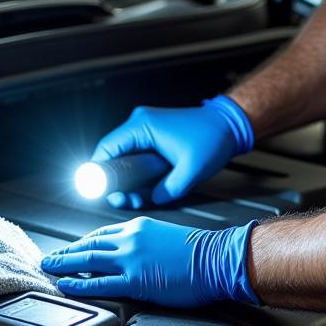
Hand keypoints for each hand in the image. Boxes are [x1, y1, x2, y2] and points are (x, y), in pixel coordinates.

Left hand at [40, 216, 259, 307]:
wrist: (216, 258)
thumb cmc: (198, 251)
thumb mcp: (164, 237)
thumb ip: (144, 242)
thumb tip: (132, 255)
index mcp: (138, 227)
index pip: (102, 234)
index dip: (82, 243)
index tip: (70, 249)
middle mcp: (130, 238)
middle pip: (89, 243)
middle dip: (66, 252)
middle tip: (48, 257)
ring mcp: (131, 258)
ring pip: (88, 258)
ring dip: (64, 263)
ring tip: (48, 268)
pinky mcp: (135, 280)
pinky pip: (99, 281)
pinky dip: (79, 283)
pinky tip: (65, 284)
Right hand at [91, 95, 253, 207]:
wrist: (229, 125)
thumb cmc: (212, 140)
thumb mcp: (189, 172)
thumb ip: (165, 190)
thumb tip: (148, 199)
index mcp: (142, 126)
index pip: (107, 149)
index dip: (97, 172)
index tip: (96, 192)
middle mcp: (139, 124)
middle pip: (112, 155)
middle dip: (114, 181)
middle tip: (120, 200)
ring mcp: (145, 130)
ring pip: (124, 158)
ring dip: (126, 180)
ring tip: (134, 199)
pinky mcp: (153, 137)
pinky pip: (136, 157)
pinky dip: (137, 174)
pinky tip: (144, 191)